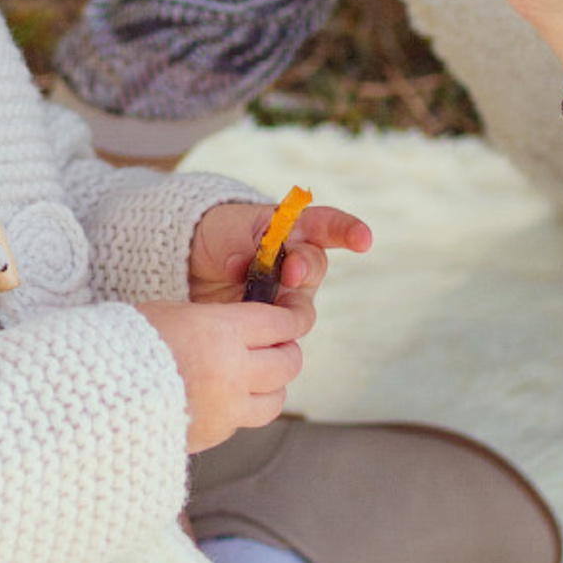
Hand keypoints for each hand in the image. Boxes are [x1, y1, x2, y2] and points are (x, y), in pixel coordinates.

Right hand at [134, 299, 304, 450]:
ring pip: (276, 399)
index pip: (280, 324)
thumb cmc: (127, 341)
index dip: (292, 319)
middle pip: (288, 363)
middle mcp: (234, 372)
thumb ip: (212, 320)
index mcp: (222, 331)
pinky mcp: (215, 436)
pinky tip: (222, 396)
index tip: (293, 317)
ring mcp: (228, 409)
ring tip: (256, 375)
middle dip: (286, 351)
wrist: (97, 393)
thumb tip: (240, 325)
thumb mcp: (172, 313)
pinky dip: (243, 408)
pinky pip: (244, 421)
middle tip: (276, 345)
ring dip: (272, 385)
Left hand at [187, 200, 371, 335]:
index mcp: (292, 229)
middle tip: (289, 273)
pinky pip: (281, 336)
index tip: (363, 239)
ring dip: (282, 310)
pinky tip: (250, 335)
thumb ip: (236, 242)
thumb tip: (241, 265)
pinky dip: (268, 335)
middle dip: (303, 268)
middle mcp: (300, 265)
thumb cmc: (220, 238)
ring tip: (256, 307)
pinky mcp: (277, 326)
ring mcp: (291, 298)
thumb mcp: (224, 230)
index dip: (349, 231)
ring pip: (300, 309)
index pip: (328, 225)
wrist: (199, 269)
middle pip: (314, 267)